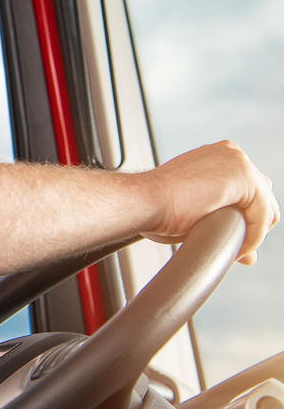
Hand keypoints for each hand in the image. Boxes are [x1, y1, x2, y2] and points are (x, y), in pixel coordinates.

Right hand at [143, 141, 279, 264]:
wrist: (144, 201)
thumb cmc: (155, 207)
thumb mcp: (196, 214)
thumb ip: (222, 223)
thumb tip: (248, 253)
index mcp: (216, 157)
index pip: (248, 191)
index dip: (243, 220)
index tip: (230, 239)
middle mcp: (230, 154)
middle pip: (262, 196)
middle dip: (252, 225)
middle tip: (235, 247)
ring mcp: (238, 162)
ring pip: (265, 208)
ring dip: (253, 233)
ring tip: (234, 250)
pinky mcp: (243, 178)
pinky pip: (263, 216)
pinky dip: (253, 238)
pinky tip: (237, 249)